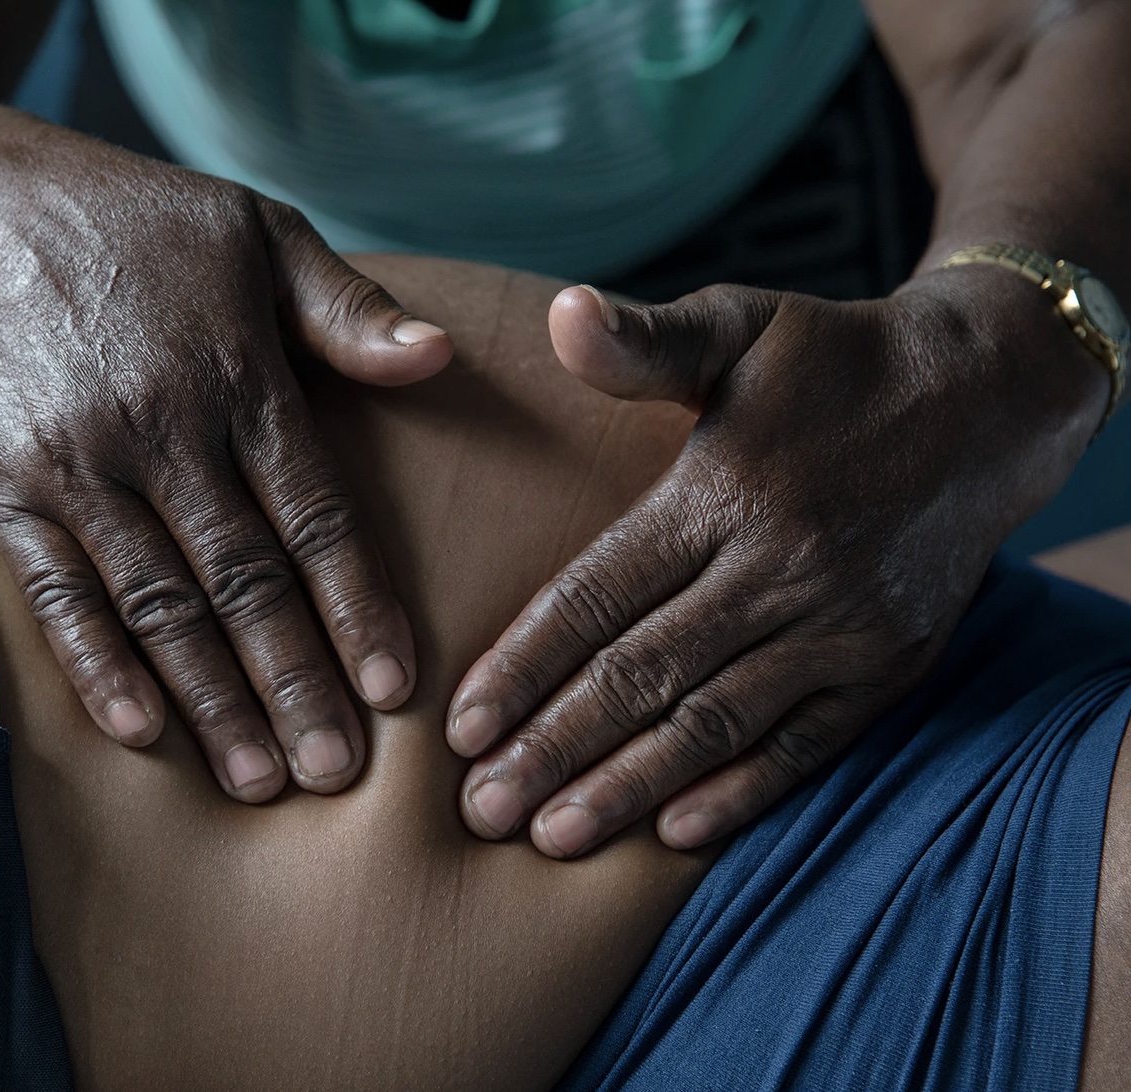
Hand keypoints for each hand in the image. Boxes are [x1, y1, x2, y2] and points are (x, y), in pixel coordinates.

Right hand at [0, 110, 451, 800]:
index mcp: (239, 378)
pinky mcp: (9, 489)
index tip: (396, 688)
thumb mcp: (261, 235)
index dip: (357, 608)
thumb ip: (348, 309)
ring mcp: (79, 466)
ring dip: (210, 699)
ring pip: (159, 603)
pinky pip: (59, 592)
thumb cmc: (145, 229)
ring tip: (256, 780)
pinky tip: (141, 731)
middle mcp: (161, 430)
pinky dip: (97, 664)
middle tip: (336, 773)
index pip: (315, 516)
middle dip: (294, 683)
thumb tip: (439, 358)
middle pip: (244, 580)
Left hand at [446, 267, 1105, 855]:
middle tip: (481, 808)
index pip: (598, 596)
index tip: (461, 725)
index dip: (524, 665)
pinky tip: (671, 835)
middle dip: (554, 747)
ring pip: (714, 722)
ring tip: (550, 837)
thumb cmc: (833, 360)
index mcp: (723, 494)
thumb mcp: (741, 324)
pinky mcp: (889, 665)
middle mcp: (781, 569)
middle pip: (643, 674)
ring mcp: (841, 626)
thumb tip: (561, 315)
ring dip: (627, 786)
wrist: (989, 398)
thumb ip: (646, 342)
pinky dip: (739, 793)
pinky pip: (805, 745)